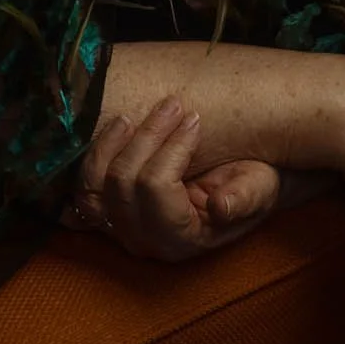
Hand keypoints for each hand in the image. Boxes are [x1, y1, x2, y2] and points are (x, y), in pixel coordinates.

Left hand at [62, 94, 285, 259]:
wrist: (240, 188)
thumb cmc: (251, 186)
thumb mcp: (260, 190)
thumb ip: (244, 200)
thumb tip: (220, 207)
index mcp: (182, 239)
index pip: (156, 189)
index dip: (173, 148)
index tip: (195, 119)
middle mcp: (144, 239)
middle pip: (123, 181)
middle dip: (148, 135)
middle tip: (174, 104)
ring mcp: (119, 226)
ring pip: (96, 183)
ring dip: (113, 142)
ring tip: (136, 116)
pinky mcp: (106, 209)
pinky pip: (84, 185)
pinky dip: (93, 155)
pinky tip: (115, 127)